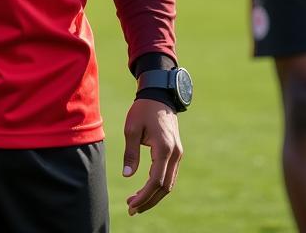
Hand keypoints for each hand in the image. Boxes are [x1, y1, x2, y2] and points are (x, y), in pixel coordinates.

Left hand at [123, 98, 182, 215]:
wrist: (159, 95)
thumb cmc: (143, 110)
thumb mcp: (132, 128)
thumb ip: (131, 153)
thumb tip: (127, 176)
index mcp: (164, 148)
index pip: (155, 181)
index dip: (144, 196)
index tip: (132, 205)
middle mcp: (175, 154)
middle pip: (164, 187)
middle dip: (149, 200)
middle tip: (132, 209)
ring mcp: (178, 154)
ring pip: (169, 183)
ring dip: (154, 195)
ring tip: (136, 203)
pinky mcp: (176, 152)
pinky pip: (169, 175)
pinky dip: (159, 186)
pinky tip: (146, 190)